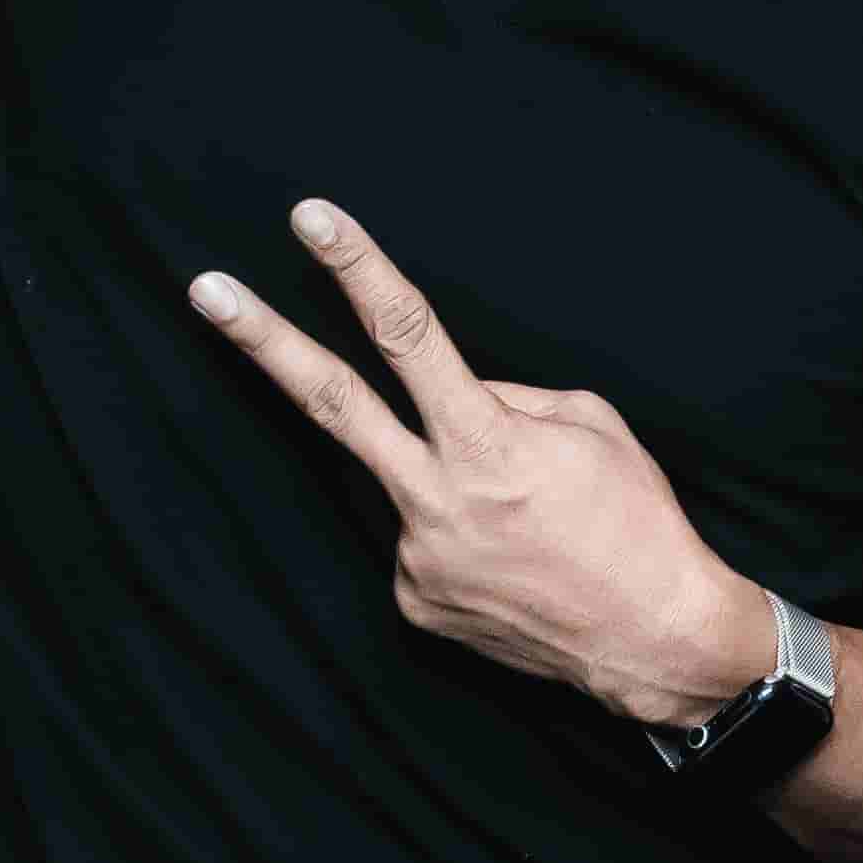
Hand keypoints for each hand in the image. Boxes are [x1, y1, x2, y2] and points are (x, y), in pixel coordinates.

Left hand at [188, 201, 776, 725]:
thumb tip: (452, 396)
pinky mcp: (415, 602)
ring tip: (531, 524)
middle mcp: (437, 500)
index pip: (408, 336)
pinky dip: (464, 534)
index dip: (357, 270)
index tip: (310, 219)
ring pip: (407, 480)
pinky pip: (425, 539)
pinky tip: (515, 562)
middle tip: (205, 290)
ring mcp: (417, 557)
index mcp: (488, 444)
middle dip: (264, 343)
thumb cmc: (637, 524)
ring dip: (450, 480)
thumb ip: (506, 399)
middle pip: (331, 403)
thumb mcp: (592, 427)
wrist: (657, 642)